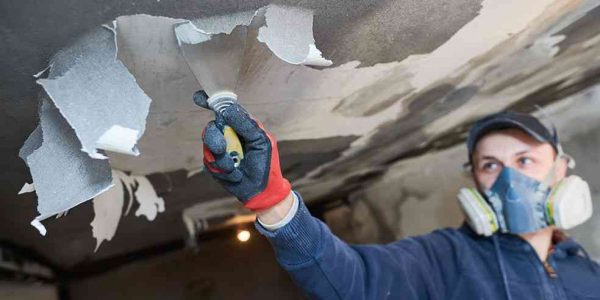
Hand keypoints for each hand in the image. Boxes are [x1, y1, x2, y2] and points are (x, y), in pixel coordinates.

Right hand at [198, 92, 291, 210]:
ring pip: (208, 146)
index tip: (198, 98)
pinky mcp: (214, 164)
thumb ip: (246, 124)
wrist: (262, 190)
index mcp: (241, 126)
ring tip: (235, 168)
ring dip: (222, 160)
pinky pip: (209, 162)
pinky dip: (223, 170)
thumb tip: (228, 109)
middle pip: (211, 128)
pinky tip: (235, 174)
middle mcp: (229, 135)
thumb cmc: (266, 163)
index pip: (225, 110)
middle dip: (214, 140)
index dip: (211, 102)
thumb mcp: (261, 141)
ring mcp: (220, 149)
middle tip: (222, 149)